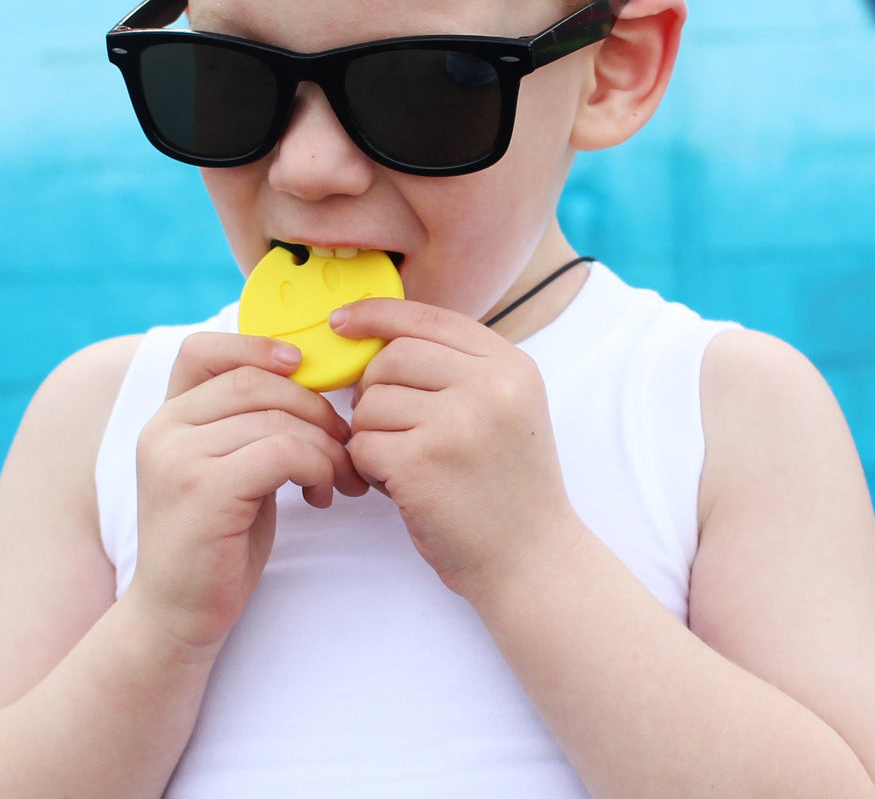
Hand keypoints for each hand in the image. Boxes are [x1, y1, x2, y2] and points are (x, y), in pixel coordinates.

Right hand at [127, 333, 367, 655]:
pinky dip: (317, 467)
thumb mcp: (228, 466)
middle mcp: (163, 428)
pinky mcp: (202, 490)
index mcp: (168, 416)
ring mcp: (177, 458)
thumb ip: (247, 422)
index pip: (202, 350)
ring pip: (277, 418)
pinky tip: (321, 495)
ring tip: (339, 477)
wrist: (178, 616)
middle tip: (345, 444)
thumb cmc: (217, 538)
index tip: (301, 366)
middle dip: (315, 406)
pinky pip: (282, 452)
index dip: (255, 346)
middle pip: (256, 382)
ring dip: (326, 445)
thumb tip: (308, 376)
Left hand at [336, 300, 581, 603]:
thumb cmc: (508, 486)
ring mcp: (457, 423)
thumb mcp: (506, 407)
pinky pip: (363, 444)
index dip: (377, 314)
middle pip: (393, 356)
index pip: (428, 316)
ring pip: (372, 401)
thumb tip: (381, 335)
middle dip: (373, 387)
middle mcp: (490, 386)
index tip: (341, 322)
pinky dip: (367, 465)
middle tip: (385, 422)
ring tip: (400, 460)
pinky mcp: (422, 463)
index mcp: (511, 365)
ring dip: (370, 432)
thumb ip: (459, 367)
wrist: (533, 560)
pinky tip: (397, 484)